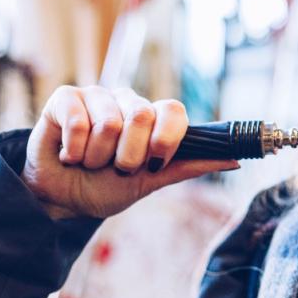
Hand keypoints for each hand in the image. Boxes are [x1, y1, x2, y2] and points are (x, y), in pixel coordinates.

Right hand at [22, 85, 238, 218]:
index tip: (153, 164)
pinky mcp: (66, 98)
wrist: (61, 200)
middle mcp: (127, 102)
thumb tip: (236, 158)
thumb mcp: (151, 181)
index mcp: (152, 119)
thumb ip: (189, 166)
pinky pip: (78, 121)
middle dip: (128, 156)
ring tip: (89, 162)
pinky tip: (69, 155)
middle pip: (142, 116)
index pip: (173, 111)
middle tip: (116, 168)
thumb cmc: (106, 187)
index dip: (166, 139)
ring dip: (97, 157)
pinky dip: (73, 150)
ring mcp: (97, 96)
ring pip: (108, 122)